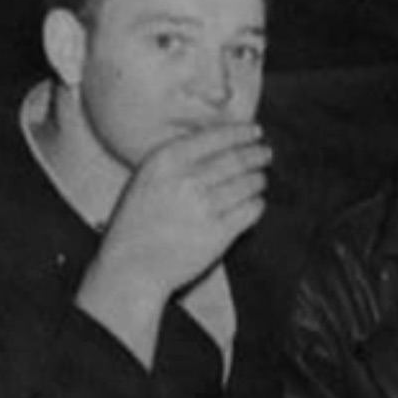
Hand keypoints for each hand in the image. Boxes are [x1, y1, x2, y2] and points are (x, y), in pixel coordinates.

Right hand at [81, 122, 269, 308]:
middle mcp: (187, 180)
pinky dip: (258, 204)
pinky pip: (252, 210)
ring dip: (259, 179)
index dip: (241, 132)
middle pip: (237, 158)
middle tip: (265, 153)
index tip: (255, 131)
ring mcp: (205, 207)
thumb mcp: (146, 177)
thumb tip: (221, 138)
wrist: (131, 266)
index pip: (216, 136)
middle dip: (257, 154)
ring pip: (249, 183)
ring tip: (260, 179)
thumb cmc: (138, 221)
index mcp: (166, 160)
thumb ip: (178, 157)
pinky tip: (255, 203)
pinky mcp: (219, 233)